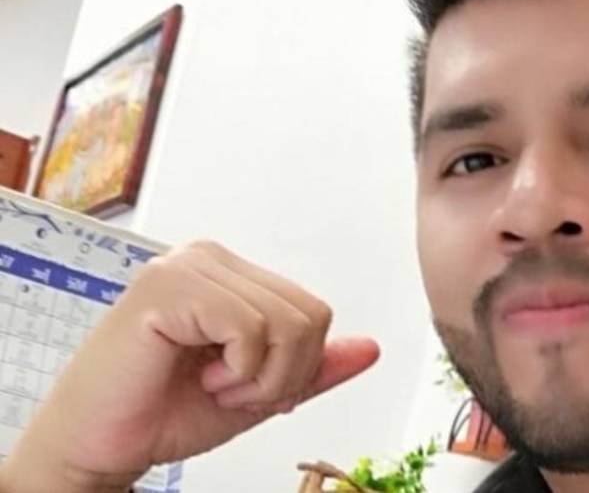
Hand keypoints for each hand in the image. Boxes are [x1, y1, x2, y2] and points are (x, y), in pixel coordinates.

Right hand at [0, 241, 380, 491]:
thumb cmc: (164, 412)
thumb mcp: (259, 392)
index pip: (315, 312)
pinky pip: (250, 328)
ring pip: (288, 323)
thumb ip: (313, 369)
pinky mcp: (168, 287)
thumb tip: (371, 348)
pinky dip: (236, 370)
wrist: (102, 445)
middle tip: (226, 387)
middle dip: (281, 374)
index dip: (294, 367)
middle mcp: (211, 259)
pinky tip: (196, 373)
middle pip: (311, 316)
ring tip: (210, 380)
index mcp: (233, 274)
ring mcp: (188, 267)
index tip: (242, 384)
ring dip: (256, 377)